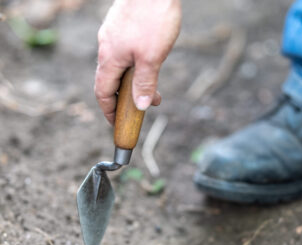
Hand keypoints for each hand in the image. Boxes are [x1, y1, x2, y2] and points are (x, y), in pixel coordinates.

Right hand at [95, 0, 181, 123]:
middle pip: (110, 82)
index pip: (102, 93)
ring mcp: (113, 36)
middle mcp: (107, 48)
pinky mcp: (122, 28)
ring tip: (154, 87)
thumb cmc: (153, 18)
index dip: (109, 111)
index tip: (116, 123)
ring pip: (119, 68)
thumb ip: (145, 83)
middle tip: (144, 106)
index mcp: (109, 59)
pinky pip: (124, 54)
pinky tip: (148, 64)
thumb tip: (141, 106)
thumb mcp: (152, 58)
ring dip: (133, 82)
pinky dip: (134, 67)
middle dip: (125, 99)